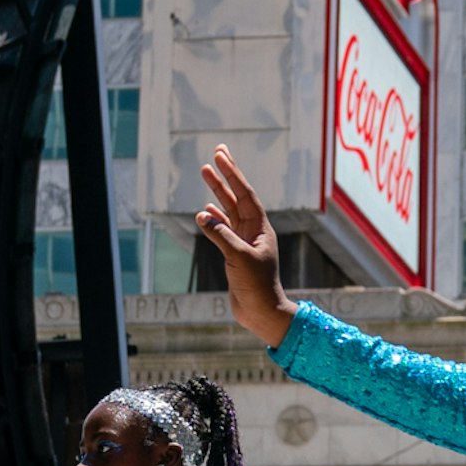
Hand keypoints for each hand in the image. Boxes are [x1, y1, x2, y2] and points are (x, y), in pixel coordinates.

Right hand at [196, 148, 300, 347]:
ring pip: (228, 210)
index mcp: (260, 228)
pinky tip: (205, 211)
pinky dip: (214, 219)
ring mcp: (244, 242)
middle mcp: (254, 231)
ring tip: (205, 172)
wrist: (262, 312)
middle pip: (237, 196)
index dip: (232, 174)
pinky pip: (223, 229)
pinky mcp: (235, 254)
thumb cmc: (257, 286)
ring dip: (217, 192)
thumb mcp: (238, 258)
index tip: (221, 155)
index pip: (245, 194)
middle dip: (226, 175)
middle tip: (216, 153)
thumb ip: (221, 236)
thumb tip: (203, 215)